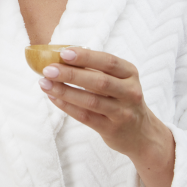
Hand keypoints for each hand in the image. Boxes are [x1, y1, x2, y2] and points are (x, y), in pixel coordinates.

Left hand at [39, 47, 174, 186]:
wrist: (141, 134)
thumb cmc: (121, 99)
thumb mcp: (118, 80)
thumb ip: (95, 69)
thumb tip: (61, 56)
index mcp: (130, 74)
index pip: (108, 61)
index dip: (86, 57)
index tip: (64, 52)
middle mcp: (130, 92)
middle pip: (99, 81)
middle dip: (71, 74)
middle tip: (48, 69)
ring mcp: (122, 112)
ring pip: (91, 101)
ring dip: (65, 91)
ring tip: (45, 84)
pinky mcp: (112, 129)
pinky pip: (86, 117)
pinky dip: (67, 106)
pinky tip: (53, 98)